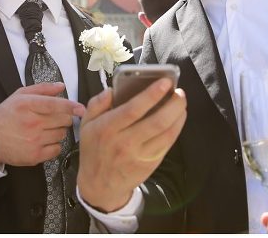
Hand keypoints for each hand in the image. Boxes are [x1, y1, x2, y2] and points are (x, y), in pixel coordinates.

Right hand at [0, 82, 85, 166]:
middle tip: (55, 118)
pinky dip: (54, 145)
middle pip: (63, 120)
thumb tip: (61, 86)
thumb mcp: (19, 96)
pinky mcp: (35, 156)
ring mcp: (33, 140)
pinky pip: (57, 149)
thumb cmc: (6, 116)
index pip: (55, 105)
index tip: (81, 108)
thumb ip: (42, 89)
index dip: (71, 106)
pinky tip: (44, 140)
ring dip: (58, 131)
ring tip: (46, 129)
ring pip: (62, 134)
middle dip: (63, 117)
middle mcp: (31, 123)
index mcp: (27, 105)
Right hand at [77, 78, 186, 211]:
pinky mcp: (150, 164)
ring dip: (178, 115)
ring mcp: (139, 155)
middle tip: (180, 91)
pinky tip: (179, 117)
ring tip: (181, 101)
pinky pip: (168, 144)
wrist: (99, 185)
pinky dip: (176, 128)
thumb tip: (111, 90)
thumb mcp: (86, 125)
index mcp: (107, 128)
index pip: (133, 109)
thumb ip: (96, 104)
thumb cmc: (94, 149)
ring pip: (166, 133)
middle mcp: (125, 142)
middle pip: (156, 121)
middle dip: (172, 104)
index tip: (165, 82)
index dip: (151, 95)